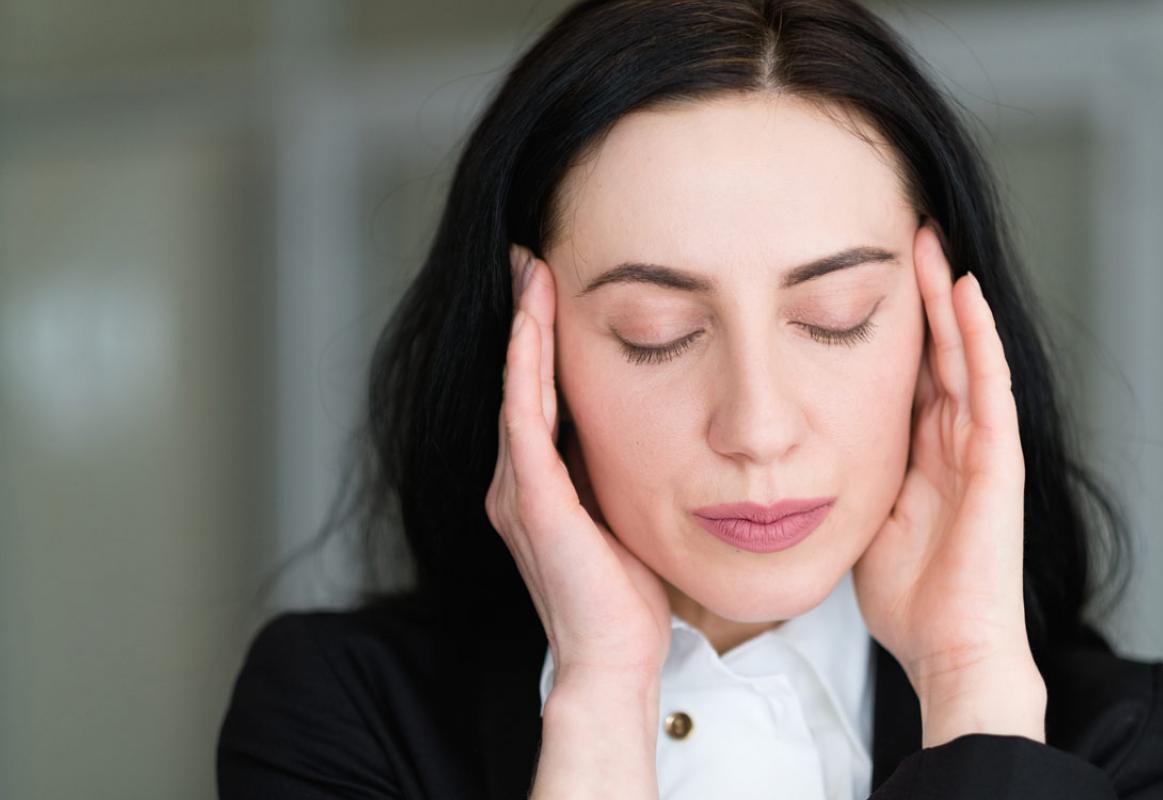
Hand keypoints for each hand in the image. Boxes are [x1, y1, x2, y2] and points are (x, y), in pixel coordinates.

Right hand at [485, 243, 671, 692]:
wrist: (615, 661)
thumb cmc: (628, 598)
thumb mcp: (624, 513)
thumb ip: (617, 469)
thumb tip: (647, 420)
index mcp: (537, 485)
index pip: (535, 395)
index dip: (538, 340)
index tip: (548, 287)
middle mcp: (515, 482)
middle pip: (518, 382)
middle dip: (523, 319)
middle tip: (528, 259)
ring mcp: (518, 491)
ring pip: (517, 390)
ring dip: (524, 330)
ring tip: (530, 274)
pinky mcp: (532, 502)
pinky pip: (525, 421)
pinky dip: (527, 369)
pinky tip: (534, 326)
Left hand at [852, 222, 1044, 745]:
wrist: (948, 647)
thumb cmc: (908, 598)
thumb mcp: (865, 519)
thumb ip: (851, 479)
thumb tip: (805, 455)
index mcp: (924, 455)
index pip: (909, 374)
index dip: (894, 327)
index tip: (864, 278)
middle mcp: (955, 441)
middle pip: (939, 352)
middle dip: (922, 296)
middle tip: (904, 237)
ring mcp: (981, 447)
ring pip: (965, 355)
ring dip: (949, 298)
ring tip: (931, 244)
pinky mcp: (998, 459)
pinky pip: (988, 385)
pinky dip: (978, 338)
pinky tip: (963, 293)